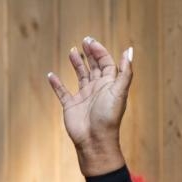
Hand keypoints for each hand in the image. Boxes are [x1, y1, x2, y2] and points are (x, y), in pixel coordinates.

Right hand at [47, 37, 132, 176]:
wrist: (95, 140)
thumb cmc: (109, 116)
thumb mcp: (119, 91)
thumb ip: (125, 71)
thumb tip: (129, 50)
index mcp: (110, 85)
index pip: (106, 63)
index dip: (100, 51)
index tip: (90, 41)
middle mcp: (97, 89)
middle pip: (94, 67)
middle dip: (90, 54)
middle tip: (84, 40)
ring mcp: (84, 97)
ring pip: (80, 76)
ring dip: (77, 64)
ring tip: (72, 51)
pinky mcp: (71, 106)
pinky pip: (62, 92)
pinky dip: (56, 84)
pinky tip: (51, 74)